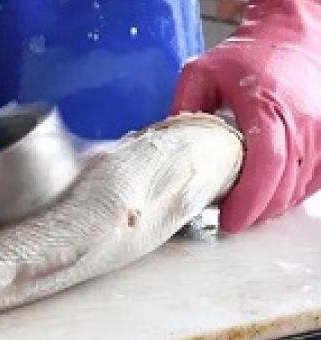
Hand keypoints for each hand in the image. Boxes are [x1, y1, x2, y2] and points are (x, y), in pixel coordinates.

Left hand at [171, 0, 320, 232]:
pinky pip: (313, 179)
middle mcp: (301, 122)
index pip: (266, 163)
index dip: (248, 199)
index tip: (228, 220)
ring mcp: (319, 132)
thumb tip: (172, 148)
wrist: (289, 40)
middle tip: (230, 221)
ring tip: (244, 209)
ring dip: (272, 205)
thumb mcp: (200, 74)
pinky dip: (291, 194)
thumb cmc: (244, 57)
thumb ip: (185, 109)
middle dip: (256, 211)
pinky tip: (268, 196)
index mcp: (267, 107)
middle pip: (284, 184)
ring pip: (300, 186)